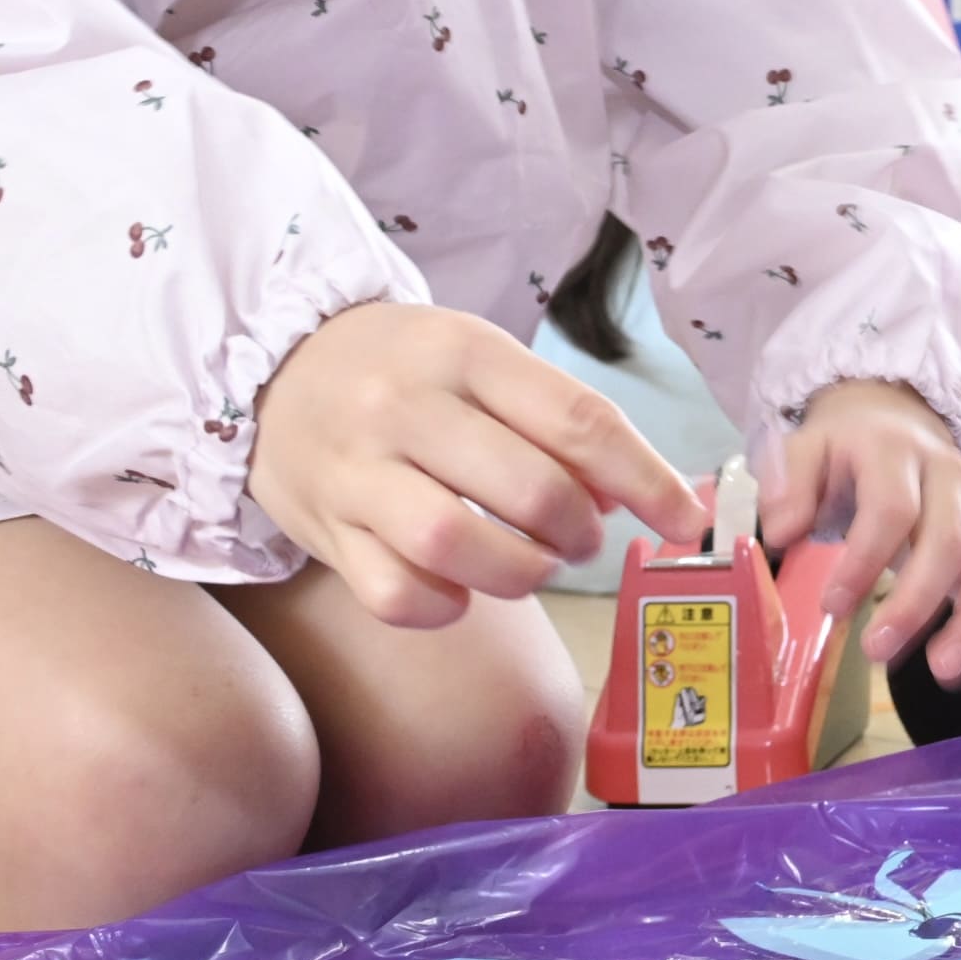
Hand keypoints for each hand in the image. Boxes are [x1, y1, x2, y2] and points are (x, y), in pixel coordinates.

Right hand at [250, 301, 701, 626]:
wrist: (275, 367)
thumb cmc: (402, 369)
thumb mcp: (480, 361)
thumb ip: (556, 421)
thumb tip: (635, 496)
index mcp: (463, 352)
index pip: (580, 420)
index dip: (647, 480)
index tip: (685, 518)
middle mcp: (406, 408)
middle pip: (531, 491)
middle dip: (582, 532)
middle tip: (582, 537)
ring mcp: (358, 473)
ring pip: (459, 548)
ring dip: (521, 573)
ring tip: (531, 563)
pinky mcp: (325, 531)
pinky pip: (397, 595)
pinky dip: (446, 607)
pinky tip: (461, 588)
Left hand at [763, 379, 960, 678]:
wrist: (896, 419)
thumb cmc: (844, 447)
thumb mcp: (805, 448)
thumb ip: (788, 485)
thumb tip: (784, 533)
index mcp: (896, 452)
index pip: (892, 509)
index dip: (866, 561)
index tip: (833, 606)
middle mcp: (949, 477)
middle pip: (950, 542)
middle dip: (917, 603)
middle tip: (876, 651)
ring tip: (942, 671)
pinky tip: (956, 664)